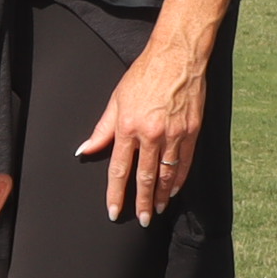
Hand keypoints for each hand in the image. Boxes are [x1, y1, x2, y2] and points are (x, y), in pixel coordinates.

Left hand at [75, 40, 207, 225]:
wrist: (176, 57)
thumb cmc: (143, 75)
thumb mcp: (116, 100)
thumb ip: (101, 130)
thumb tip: (84, 150)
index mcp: (128, 127)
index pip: (119, 169)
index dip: (116, 193)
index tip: (114, 211)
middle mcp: (151, 134)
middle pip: (145, 177)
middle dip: (142, 202)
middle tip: (141, 219)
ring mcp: (174, 134)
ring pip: (167, 174)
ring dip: (162, 195)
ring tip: (157, 210)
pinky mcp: (192, 131)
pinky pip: (185, 162)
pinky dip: (179, 179)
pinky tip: (174, 190)